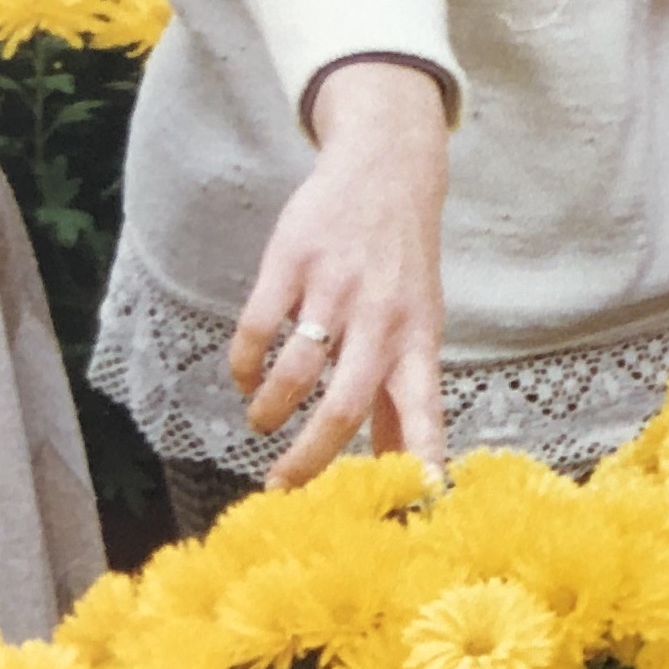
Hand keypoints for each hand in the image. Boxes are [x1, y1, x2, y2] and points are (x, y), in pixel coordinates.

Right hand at [231, 59, 449, 484]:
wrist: (387, 171)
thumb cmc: (403, 267)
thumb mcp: (418, 326)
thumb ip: (404, 395)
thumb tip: (409, 472)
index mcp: (417, 341)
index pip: (425, 409)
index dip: (420, 454)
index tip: (414, 498)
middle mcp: (380, 319)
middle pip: (344, 406)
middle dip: (310, 457)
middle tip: (282, 488)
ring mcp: (335, 289)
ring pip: (294, 372)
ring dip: (268, 409)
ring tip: (261, 422)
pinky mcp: (292, 262)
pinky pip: (258, 328)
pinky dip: (243, 364)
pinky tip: (244, 377)